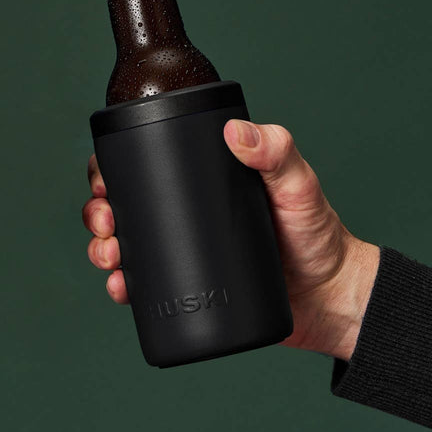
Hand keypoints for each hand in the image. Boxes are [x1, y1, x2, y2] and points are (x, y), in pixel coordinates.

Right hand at [82, 120, 379, 361]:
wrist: (331, 299)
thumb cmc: (318, 235)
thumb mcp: (299, 186)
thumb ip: (278, 152)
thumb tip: (236, 131)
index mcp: (204, 180)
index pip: (147, 164)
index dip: (113, 169)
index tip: (104, 179)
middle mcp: (189, 213)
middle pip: (126, 205)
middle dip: (100, 211)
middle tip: (106, 222)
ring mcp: (187, 252)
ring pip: (127, 245)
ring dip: (103, 249)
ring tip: (110, 258)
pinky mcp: (191, 289)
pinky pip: (145, 287)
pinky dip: (123, 287)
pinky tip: (119, 289)